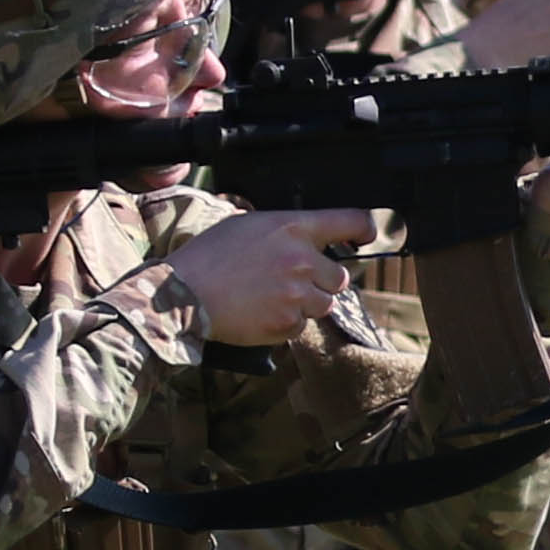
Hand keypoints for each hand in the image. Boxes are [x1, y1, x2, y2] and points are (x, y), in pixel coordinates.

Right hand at [169, 207, 380, 342]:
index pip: (350, 221)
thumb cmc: (207, 257)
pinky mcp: (287, 323)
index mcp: (293, 228)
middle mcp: (302, 259)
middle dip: (321, 282)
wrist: (181, 294)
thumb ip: (283, 232)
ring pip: (324, 305)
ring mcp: (297, 294)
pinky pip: (301, 327)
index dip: (365, 230)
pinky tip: (260, 313)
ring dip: (305, 305)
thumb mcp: (246, 225)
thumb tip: (304, 238)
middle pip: (339, 277)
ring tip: (270, 299)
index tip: (367, 237)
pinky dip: (286, 324)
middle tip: (292, 283)